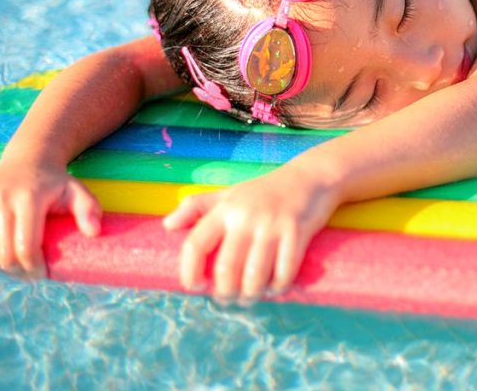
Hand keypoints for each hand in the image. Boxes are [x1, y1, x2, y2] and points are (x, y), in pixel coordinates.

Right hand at [0, 162, 101, 277]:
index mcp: (28, 198)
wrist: (28, 158)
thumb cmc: (56, 182)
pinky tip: (0, 255)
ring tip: (16, 267)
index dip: (33, 268)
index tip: (42, 274)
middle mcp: (1, 198)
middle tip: (29, 275)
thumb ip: (88, 209)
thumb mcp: (76, 192)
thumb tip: (94, 232)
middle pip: (3, 254)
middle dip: (17, 271)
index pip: (25, 248)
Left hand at [162, 168, 337, 302]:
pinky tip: (275, 288)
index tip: (195, 287)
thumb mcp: (229, 193)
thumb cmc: (265, 190)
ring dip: (250, 295)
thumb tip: (167, 225)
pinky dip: (278, 287)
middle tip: (228, 299)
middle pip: (225, 270)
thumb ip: (196, 206)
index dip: (189, 272)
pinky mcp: (297, 231)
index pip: (196, 244)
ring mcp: (272, 225)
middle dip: (224, 293)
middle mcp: (245, 217)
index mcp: (224, 209)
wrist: (309, 177)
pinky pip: (284, 272)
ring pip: (254, 276)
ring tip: (250, 298)